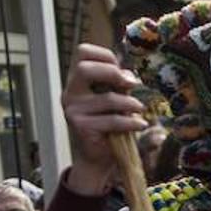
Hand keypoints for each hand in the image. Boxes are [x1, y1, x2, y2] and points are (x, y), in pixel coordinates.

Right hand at [62, 45, 146, 195]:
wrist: (99, 156)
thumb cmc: (110, 125)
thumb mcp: (117, 100)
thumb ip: (120, 85)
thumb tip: (131, 76)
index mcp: (78, 81)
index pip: (82, 53)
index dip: (105, 55)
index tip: (122, 69)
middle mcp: (71, 93)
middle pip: (84, 68)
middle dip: (113, 73)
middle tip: (132, 85)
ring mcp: (73, 110)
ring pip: (108, 98)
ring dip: (131, 104)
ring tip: (139, 111)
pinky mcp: (81, 126)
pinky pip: (113, 119)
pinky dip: (131, 122)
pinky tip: (140, 124)